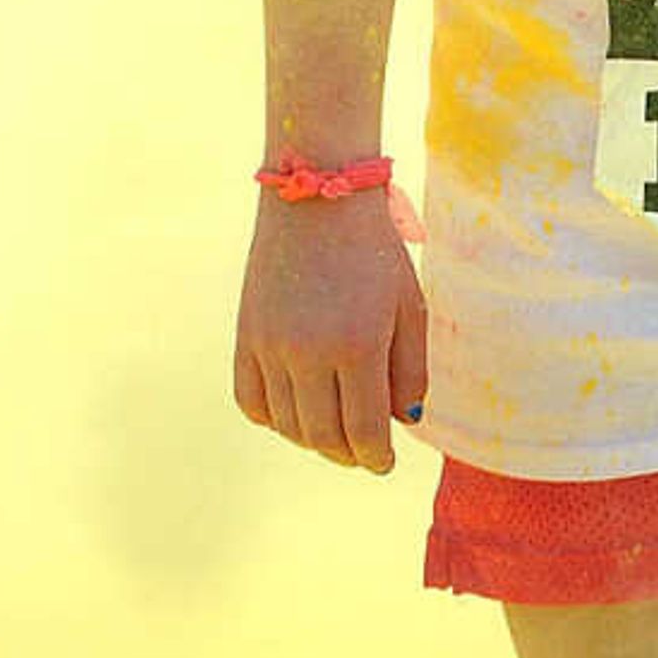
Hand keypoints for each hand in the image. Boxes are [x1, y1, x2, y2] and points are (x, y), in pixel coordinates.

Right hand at [233, 188, 427, 474]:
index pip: (364, 432)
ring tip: (333, 433)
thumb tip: (403, 422)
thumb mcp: (409, 306)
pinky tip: (294, 412)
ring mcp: (271, 345)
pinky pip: (251, 400)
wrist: (317, 194)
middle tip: (362, 454)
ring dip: (313, 439)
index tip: (384, 463)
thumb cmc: (374, 250)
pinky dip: (273, 418)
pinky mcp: (246, 335)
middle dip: (348, 455)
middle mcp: (308, 351)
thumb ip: (411, 370)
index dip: (377, 458)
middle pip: (324, 436)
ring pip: (288, 425)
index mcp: (357, 345)